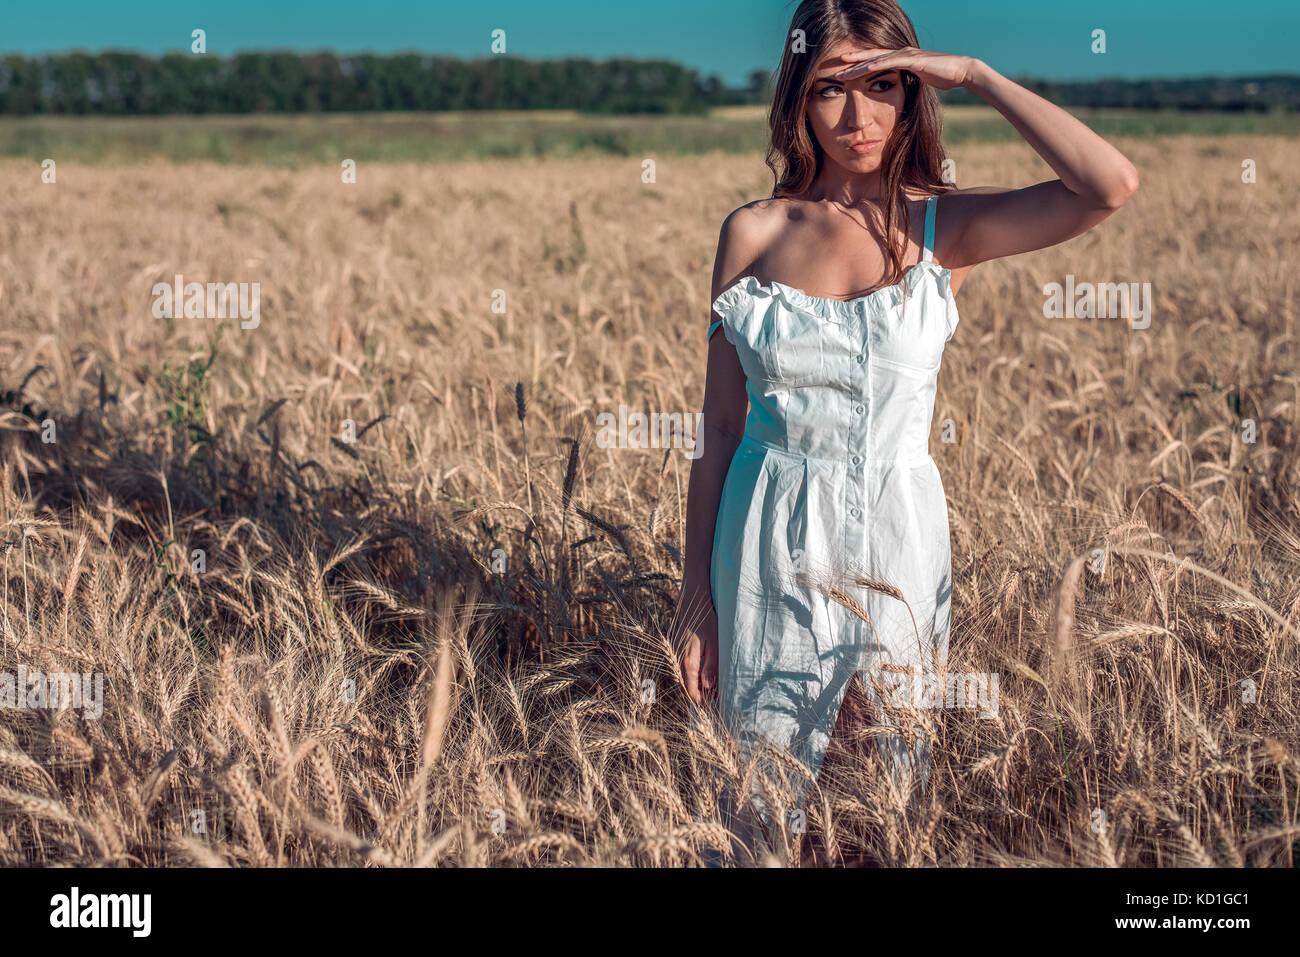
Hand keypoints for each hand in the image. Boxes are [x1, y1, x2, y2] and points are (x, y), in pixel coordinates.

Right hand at [674, 594, 718, 705]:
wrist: (693, 602)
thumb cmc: (706, 621)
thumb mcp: (714, 644)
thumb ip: (711, 667)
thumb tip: (708, 688)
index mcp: (688, 662)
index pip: (692, 691)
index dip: (702, 701)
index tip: (714, 705)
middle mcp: (678, 660)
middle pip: (687, 686)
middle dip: (701, 695)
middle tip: (716, 698)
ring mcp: (676, 654)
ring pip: (686, 677)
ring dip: (697, 685)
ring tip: (713, 688)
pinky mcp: (678, 649)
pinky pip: (684, 667)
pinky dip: (694, 674)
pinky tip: (704, 673)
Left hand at [835, 47, 977, 91]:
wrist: (961, 72)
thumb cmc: (943, 77)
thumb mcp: (919, 81)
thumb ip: (908, 82)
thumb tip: (900, 91)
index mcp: (901, 58)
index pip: (875, 61)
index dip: (858, 65)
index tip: (842, 71)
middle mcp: (901, 53)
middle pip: (871, 57)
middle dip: (852, 61)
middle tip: (834, 67)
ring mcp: (907, 54)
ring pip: (877, 59)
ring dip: (859, 63)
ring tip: (843, 68)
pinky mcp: (913, 60)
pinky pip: (891, 62)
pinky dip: (877, 64)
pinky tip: (864, 68)